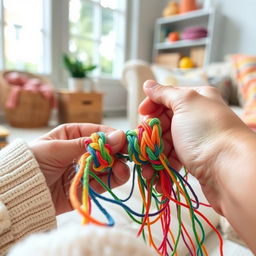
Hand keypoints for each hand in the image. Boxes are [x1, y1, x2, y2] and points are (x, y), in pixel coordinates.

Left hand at [30, 123, 129, 214]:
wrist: (21, 193)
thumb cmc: (34, 162)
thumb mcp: (58, 147)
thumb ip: (87, 144)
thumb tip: (118, 135)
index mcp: (73, 135)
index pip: (98, 132)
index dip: (112, 136)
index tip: (124, 140)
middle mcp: (82, 151)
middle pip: (106, 149)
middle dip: (117, 152)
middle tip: (126, 155)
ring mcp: (86, 168)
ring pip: (109, 165)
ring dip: (118, 166)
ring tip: (122, 168)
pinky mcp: (87, 186)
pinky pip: (104, 181)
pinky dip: (114, 178)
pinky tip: (119, 175)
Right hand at [139, 80, 250, 213]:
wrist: (230, 169)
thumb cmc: (208, 131)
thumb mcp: (185, 103)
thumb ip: (164, 93)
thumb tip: (148, 84)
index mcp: (196, 99)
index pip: (167, 98)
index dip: (152, 105)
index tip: (142, 114)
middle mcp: (195, 118)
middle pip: (163, 122)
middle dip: (150, 133)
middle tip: (143, 143)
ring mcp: (193, 139)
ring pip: (165, 142)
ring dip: (152, 153)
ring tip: (146, 166)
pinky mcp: (192, 158)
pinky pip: (171, 158)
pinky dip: (161, 165)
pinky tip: (154, 173)